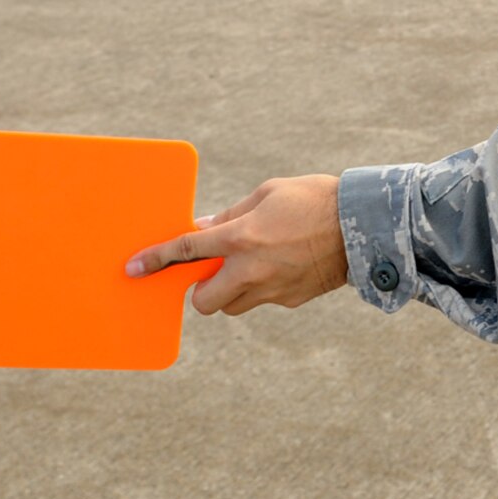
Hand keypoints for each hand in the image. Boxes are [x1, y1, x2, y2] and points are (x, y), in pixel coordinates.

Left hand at [126, 174, 347, 315]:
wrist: (363, 223)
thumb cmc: (314, 198)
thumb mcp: (268, 193)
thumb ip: (232, 214)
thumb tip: (204, 230)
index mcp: (240, 237)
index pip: (186, 251)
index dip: (156, 260)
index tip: (134, 268)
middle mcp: (250, 269)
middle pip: (204, 301)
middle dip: (202, 289)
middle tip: (216, 269)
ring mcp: (271, 289)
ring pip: (233, 305)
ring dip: (232, 290)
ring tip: (256, 264)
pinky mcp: (291, 300)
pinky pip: (265, 299)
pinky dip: (265, 287)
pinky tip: (286, 264)